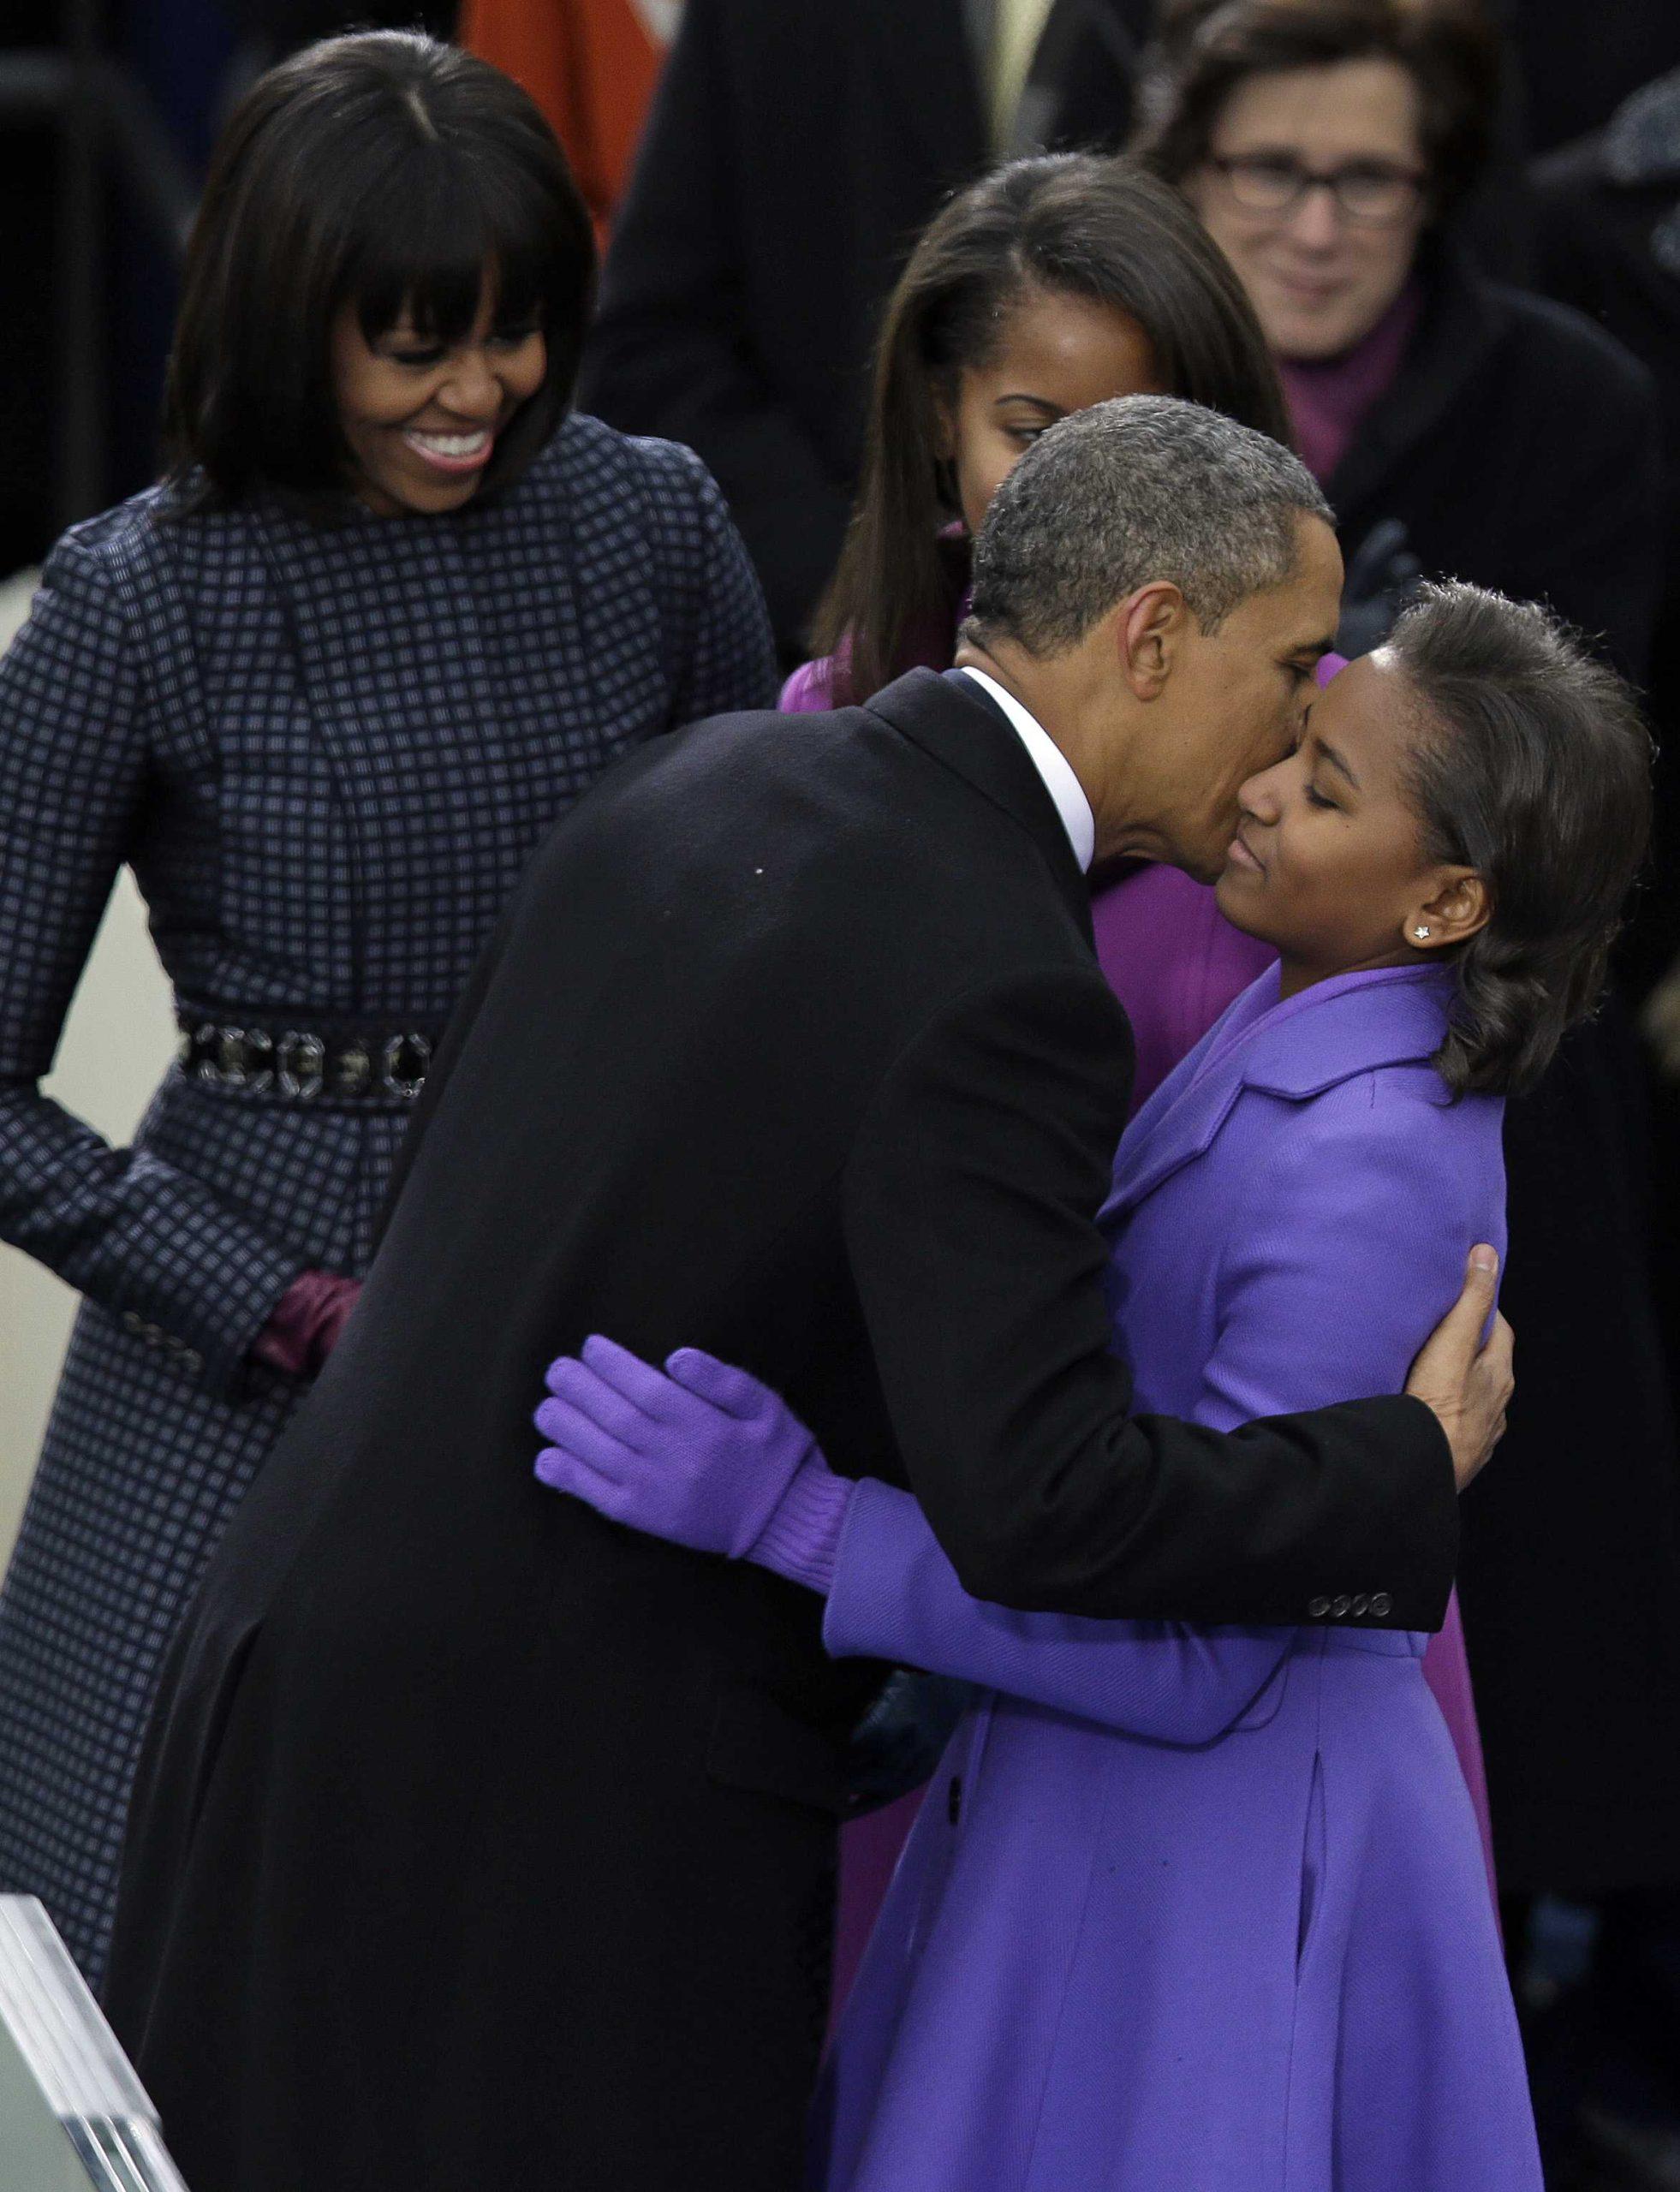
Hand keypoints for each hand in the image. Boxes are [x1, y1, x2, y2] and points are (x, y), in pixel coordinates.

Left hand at [533, 1335, 820, 1556]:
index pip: (647, 1389)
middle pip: (615, 1418)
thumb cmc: (776, 1454)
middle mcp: (676, 1458)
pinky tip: (547, 1459)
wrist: (786, 1521)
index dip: (613, 1365)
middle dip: (579, 1390)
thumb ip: (722, 1380)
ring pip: (599, 1454)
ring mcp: (657, 1492)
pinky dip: (569, 1478)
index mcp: (704, 1426)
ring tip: (546, 1405)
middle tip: (556, 1369)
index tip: (590, 1346)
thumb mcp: (766, 1406)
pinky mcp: (647, 1518)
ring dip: (566, 1428)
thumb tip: (676, 1357)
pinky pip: (599, 1497)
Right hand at [1403, 1246, 1513, 1490]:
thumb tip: (1487, 1254)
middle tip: (1439, 1331)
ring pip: (1474, 1400)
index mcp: (1498, 1375)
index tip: (1460, 1298)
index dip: (1482, 1311)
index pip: (1500, 1330)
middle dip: (1469, 1348)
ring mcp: (1481, 1435)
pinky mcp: (1460, 1457)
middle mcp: (1497, 1406)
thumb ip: (1469, 1300)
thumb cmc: (1437, 1405)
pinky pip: (1457, 1428)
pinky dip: (1446, 1415)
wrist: (1418, 1469)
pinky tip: (1426, 1415)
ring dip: (1458, 1385)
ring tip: (1427, 1373)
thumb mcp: (1452, 1343)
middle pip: (1488, 1366)